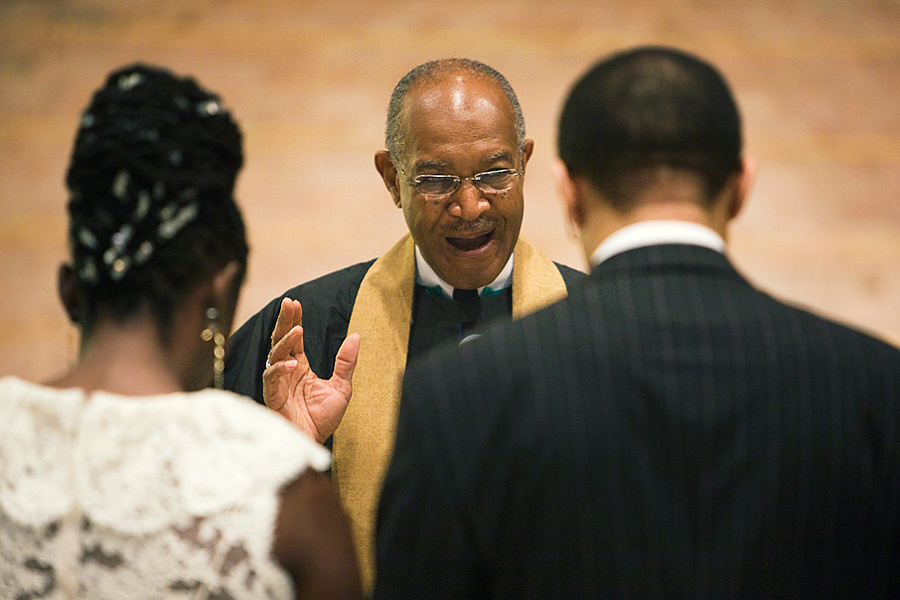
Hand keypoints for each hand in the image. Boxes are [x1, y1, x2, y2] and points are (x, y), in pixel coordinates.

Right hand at [262, 297, 359, 443]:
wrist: (314, 441)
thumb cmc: (323, 418)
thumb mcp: (341, 387)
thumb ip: (346, 362)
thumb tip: (356, 336)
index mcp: (300, 367)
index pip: (294, 339)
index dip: (294, 319)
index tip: (296, 303)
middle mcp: (286, 371)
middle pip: (281, 340)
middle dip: (284, 321)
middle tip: (288, 302)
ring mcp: (278, 383)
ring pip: (275, 355)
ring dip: (285, 342)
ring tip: (297, 329)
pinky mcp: (272, 397)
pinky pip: (272, 379)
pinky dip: (280, 370)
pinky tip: (292, 364)